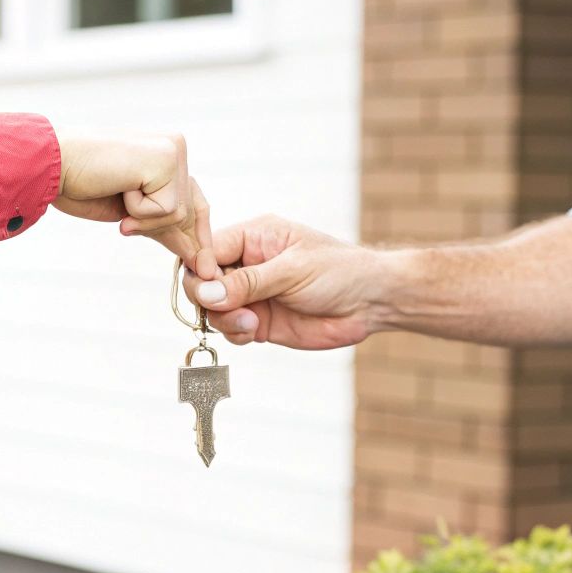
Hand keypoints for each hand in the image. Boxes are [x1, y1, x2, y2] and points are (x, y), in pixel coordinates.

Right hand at [54, 129, 217, 278]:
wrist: (54, 164)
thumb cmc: (83, 186)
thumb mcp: (130, 212)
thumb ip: (161, 227)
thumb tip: (197, 260)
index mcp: (166, 155)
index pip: (195, 201)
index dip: (197, 234)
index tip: (202, 264)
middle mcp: (174, 147)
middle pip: (191, 211)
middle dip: (171, 234)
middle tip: (152, 240)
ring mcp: (172, 150)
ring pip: (178, 213)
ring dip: (144, 219)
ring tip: (119, 198)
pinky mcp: (167, 157)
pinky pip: (166, 209)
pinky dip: (139, 210)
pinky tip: (120, 188)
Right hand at [180, 215, 389, 349]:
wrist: (371, 302)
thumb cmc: (339, 272)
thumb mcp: (293, 270)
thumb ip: (249, 282)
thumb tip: (208, 291)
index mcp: (253, 238)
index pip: (207, 249)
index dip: (200, 268)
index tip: (210, 287)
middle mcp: (247, 265)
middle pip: (202, 280)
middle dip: (208, 297)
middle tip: (228, 307)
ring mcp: (252, 295)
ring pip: (212, 308)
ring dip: (224, 318)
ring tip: (251, 322)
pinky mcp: (259, 322)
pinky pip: (230, 329)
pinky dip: (234, 334)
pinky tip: (255, 331)